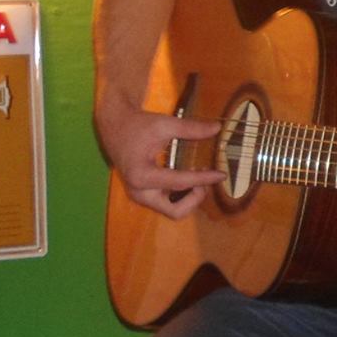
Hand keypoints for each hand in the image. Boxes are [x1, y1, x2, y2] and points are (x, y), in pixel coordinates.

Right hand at [95, 99, 224, 217]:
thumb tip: (217, 128)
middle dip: (194, 199)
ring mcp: (139, 195)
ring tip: (199, 178)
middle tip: (205, 180)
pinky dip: (181, 195)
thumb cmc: (138, 125)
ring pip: (172, 211)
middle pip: (175, 211)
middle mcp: (138, 191)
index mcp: (141, 175)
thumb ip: (191, 128)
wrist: (116, 126)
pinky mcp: (142, 194)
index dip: (204, 179)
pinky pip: (167, 203)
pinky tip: (189, 178)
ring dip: (189, 199)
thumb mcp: (165, 124)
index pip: (180, 183)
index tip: (221, 174)